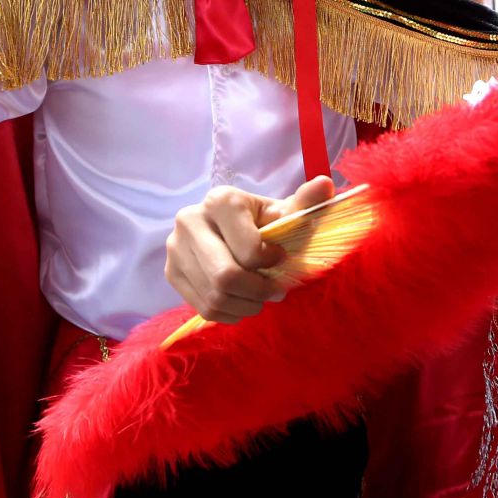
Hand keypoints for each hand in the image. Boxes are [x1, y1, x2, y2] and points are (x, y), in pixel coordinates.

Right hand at [165, 176, 335, 322]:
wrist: (231, 229)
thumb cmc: (264, 222)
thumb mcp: (286, 213)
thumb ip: (306, 203)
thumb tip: (325, 184)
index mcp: (220, 201)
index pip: (249, 250)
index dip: (271, 263)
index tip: (280, 257)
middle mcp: (189, 220)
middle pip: (226, 277)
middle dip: (258, 291)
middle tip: (275, 291)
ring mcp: (175, 248)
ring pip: (215, 297)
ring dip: (247, 306)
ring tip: (261, 297)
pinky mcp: (171, 273)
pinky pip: (204, 308)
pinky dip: (230, 313)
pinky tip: (242, 301)